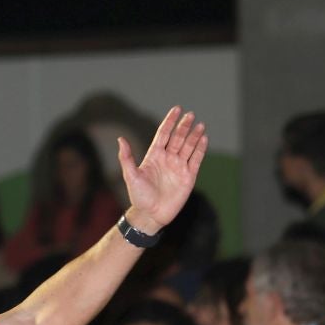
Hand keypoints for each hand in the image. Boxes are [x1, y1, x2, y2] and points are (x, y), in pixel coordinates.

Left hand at [117, 106, 207, 233]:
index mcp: (154, 156)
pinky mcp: (188, 176)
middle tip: (190, 115)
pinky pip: (196, 159)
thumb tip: (120, 139)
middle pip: (178, 138)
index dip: (170, 121)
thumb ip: (126, 158)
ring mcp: (179, 166)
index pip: (163, 134)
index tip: (176, 109)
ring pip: (189, 146)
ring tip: (200, 124)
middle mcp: (167, 159)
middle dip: (184, 126)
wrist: (151, 215)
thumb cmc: (139, 197)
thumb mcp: (130, 176)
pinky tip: (204, 138)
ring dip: (194, 135)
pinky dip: (200, 149)